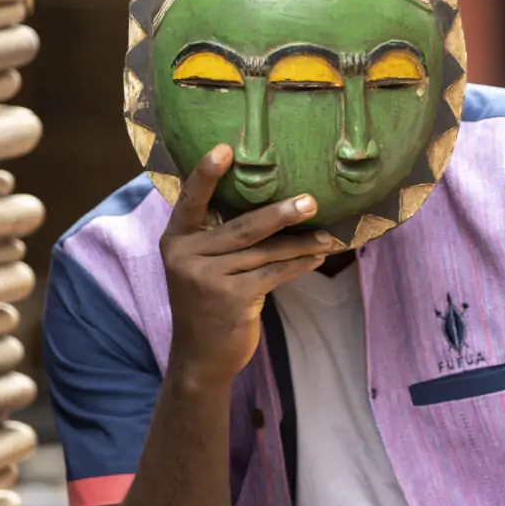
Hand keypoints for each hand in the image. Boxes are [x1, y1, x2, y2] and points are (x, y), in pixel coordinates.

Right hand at [161, 145, 331, 388]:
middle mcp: (187, 256)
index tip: (226, 148)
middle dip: (281, 213)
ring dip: (301, 243)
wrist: (200, 357)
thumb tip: (271, 206)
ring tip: (328, 235)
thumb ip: (217, 238)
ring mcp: (208, 278)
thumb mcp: (199, 266)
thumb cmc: (206, 303)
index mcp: (176, 240)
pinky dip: (299, 264)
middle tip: (311, 201)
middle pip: (242, 226)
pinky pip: (274, 274)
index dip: (206, 174)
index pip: (190, 200)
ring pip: (265, 252)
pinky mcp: (232, 299)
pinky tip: (317, 257)